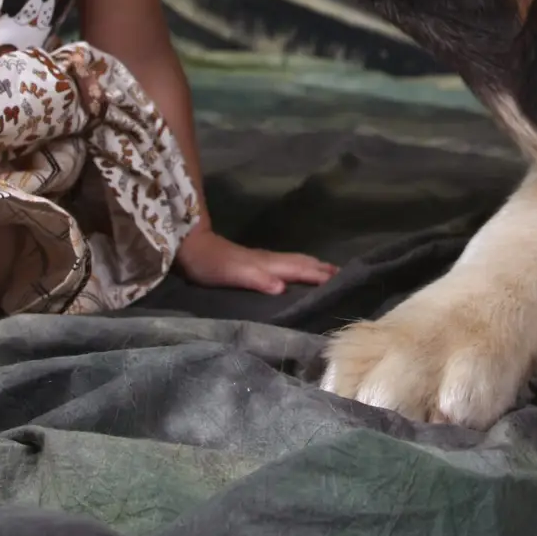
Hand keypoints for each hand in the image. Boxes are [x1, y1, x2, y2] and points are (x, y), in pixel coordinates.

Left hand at [174, 225, 337, 294]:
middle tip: (344, 275)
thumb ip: (256, 279)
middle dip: (323, 268)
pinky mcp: (255, 263)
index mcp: (268, 264)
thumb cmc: (211, 264)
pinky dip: (300, 267)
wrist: (192, 247)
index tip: (342, 280)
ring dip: (314, 266)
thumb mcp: (232, 274)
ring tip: (330, 272)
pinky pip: (286, 264)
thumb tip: (282, 288)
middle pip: (302, 262)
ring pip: (295, 261)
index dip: (319, 275)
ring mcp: (262, 259)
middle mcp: (269, 260)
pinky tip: (298, 272)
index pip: (299, 270)